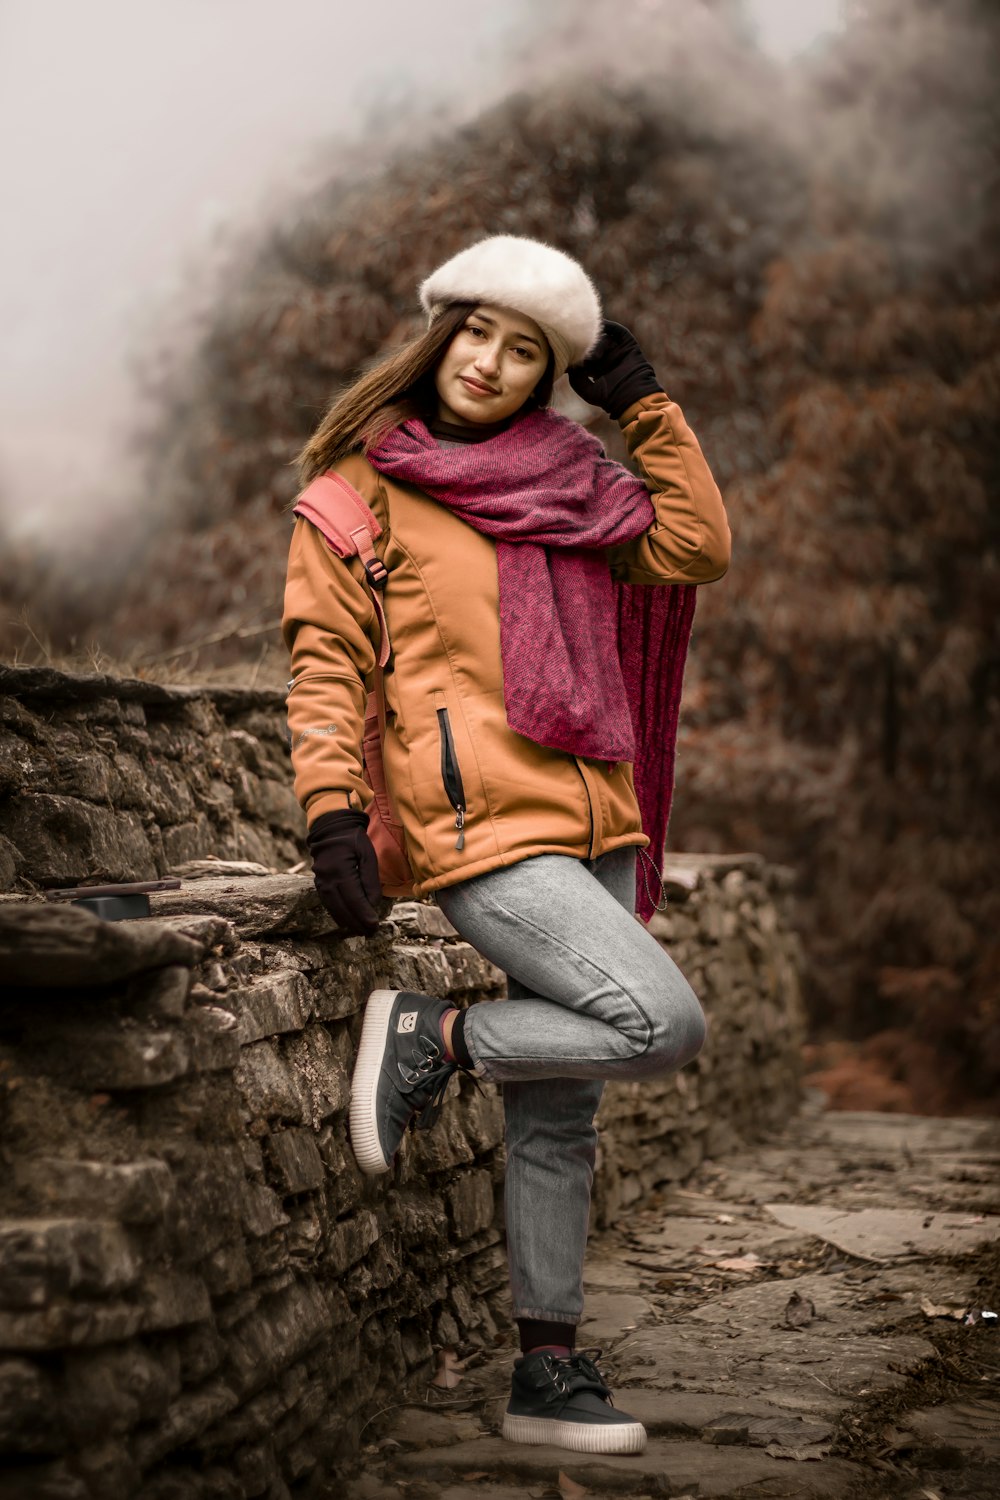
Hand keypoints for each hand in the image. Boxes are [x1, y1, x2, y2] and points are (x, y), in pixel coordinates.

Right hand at [306, 809, 382, 934]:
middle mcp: (327, 878)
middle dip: (356, 923)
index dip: (364, 915)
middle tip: (370, 933)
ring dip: (347, 921)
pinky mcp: (319, 883)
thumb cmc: (354, 840)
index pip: (354, 899)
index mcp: (340, 870)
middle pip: (342, 908)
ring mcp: (320, 881)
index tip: (374, 926)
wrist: (332, 828)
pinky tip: (346, 921)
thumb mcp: (368, 856)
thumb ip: (370, 881)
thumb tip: (372, 905)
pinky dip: (337, 914)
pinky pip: (327, 903)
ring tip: (360, 930)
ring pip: (333, 908)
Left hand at [568, 320, 662, 419]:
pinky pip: (619, 332)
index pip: (582, 355)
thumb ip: (576, 378)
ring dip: (597, 340)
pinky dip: (611, 326)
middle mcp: (606, 359)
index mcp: (595, 369)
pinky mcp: (628, 346)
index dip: (574, 352)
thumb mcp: (587, 390)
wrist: (632, 398)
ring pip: (603, 337)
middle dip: (585, 343)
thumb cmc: (610, 398)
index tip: (567, 351)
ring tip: (596, 355)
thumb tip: (569, 364)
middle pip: (592, 343)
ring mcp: (617, 352)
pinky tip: (602, 325)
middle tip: (581, 349)